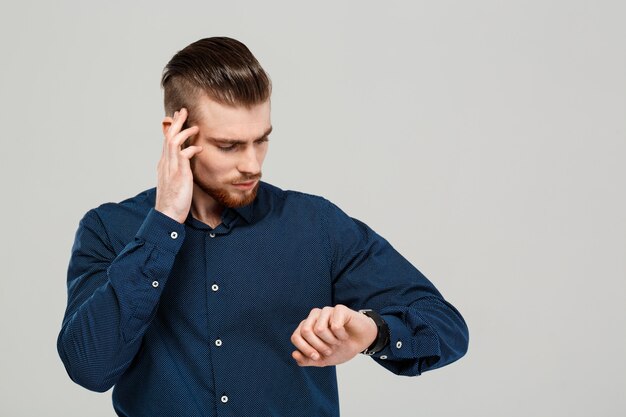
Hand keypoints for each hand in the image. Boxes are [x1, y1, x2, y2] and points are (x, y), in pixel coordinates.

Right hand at [155, 108, 202, 222]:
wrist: (167, 216)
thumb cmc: (173, 202)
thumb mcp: (175, 183)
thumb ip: (179, 172)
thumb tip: (186, 166)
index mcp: (164, 165)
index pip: (167, 141)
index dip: (172, 129)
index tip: (177, 119)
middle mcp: (165, 164)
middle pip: (168, 137)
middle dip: (176, 122)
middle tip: (183, 110)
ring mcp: (171, 168)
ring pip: (173, 142)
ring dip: (183, 131)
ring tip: (194, 125)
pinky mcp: (179, 175)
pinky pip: (183, 155)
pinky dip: (191, 149)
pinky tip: (199, 148)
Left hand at [290, 304, 377, 366]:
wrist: (361, 343)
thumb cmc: (341, 348)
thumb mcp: (323, 359)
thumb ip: (307, 360)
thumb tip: (294, 354)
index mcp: (307, 326)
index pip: (296, 336)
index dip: (305, 350)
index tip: (317, 357)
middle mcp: (314, 316)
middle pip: (306, 331)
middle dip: (319, 346)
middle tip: (330, 350)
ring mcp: (326, 311)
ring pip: (320, 329)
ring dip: (331, 341)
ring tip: (338, 342)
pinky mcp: (339, 309)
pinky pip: (335, 326)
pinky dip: (341, 336)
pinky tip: (345, 335)